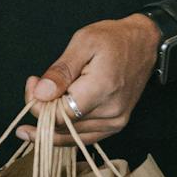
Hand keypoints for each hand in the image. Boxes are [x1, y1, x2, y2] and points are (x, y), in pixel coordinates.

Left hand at [18, 14, 161, 143]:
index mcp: (102, 90)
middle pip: (62, 127)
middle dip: (42, 109)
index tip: (33, 82)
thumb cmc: (113, 39)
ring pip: (69, 135)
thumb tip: (40, 94)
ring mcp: (115, 122)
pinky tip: (52, 116)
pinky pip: (82, 137)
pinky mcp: (115, 125)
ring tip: (47, 94)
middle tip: (36, 85)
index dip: (38, 104)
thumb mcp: (83, 43)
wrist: (143, 44)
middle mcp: (111, 113)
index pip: (58, 116)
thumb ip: (60, 71)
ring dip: (52, 119)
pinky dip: (64, 130)